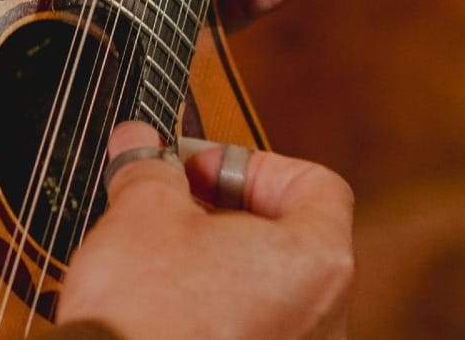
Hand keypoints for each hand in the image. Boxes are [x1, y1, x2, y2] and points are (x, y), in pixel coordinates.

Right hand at [56, 122, 354, 338]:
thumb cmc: (148, 315)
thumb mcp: (142, 212)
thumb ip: (150, 168)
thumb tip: (139, 144)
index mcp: (317, 261)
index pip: (315, 184)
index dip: (248, 163)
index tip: (197, 168)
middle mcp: (325, 318)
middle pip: (288, 238)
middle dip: (222, 212)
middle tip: (170, 205)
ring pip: (264, 290)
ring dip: (213, 263)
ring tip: (156, 258)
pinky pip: (246, 330)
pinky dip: (209, 310)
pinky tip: (160, 307)